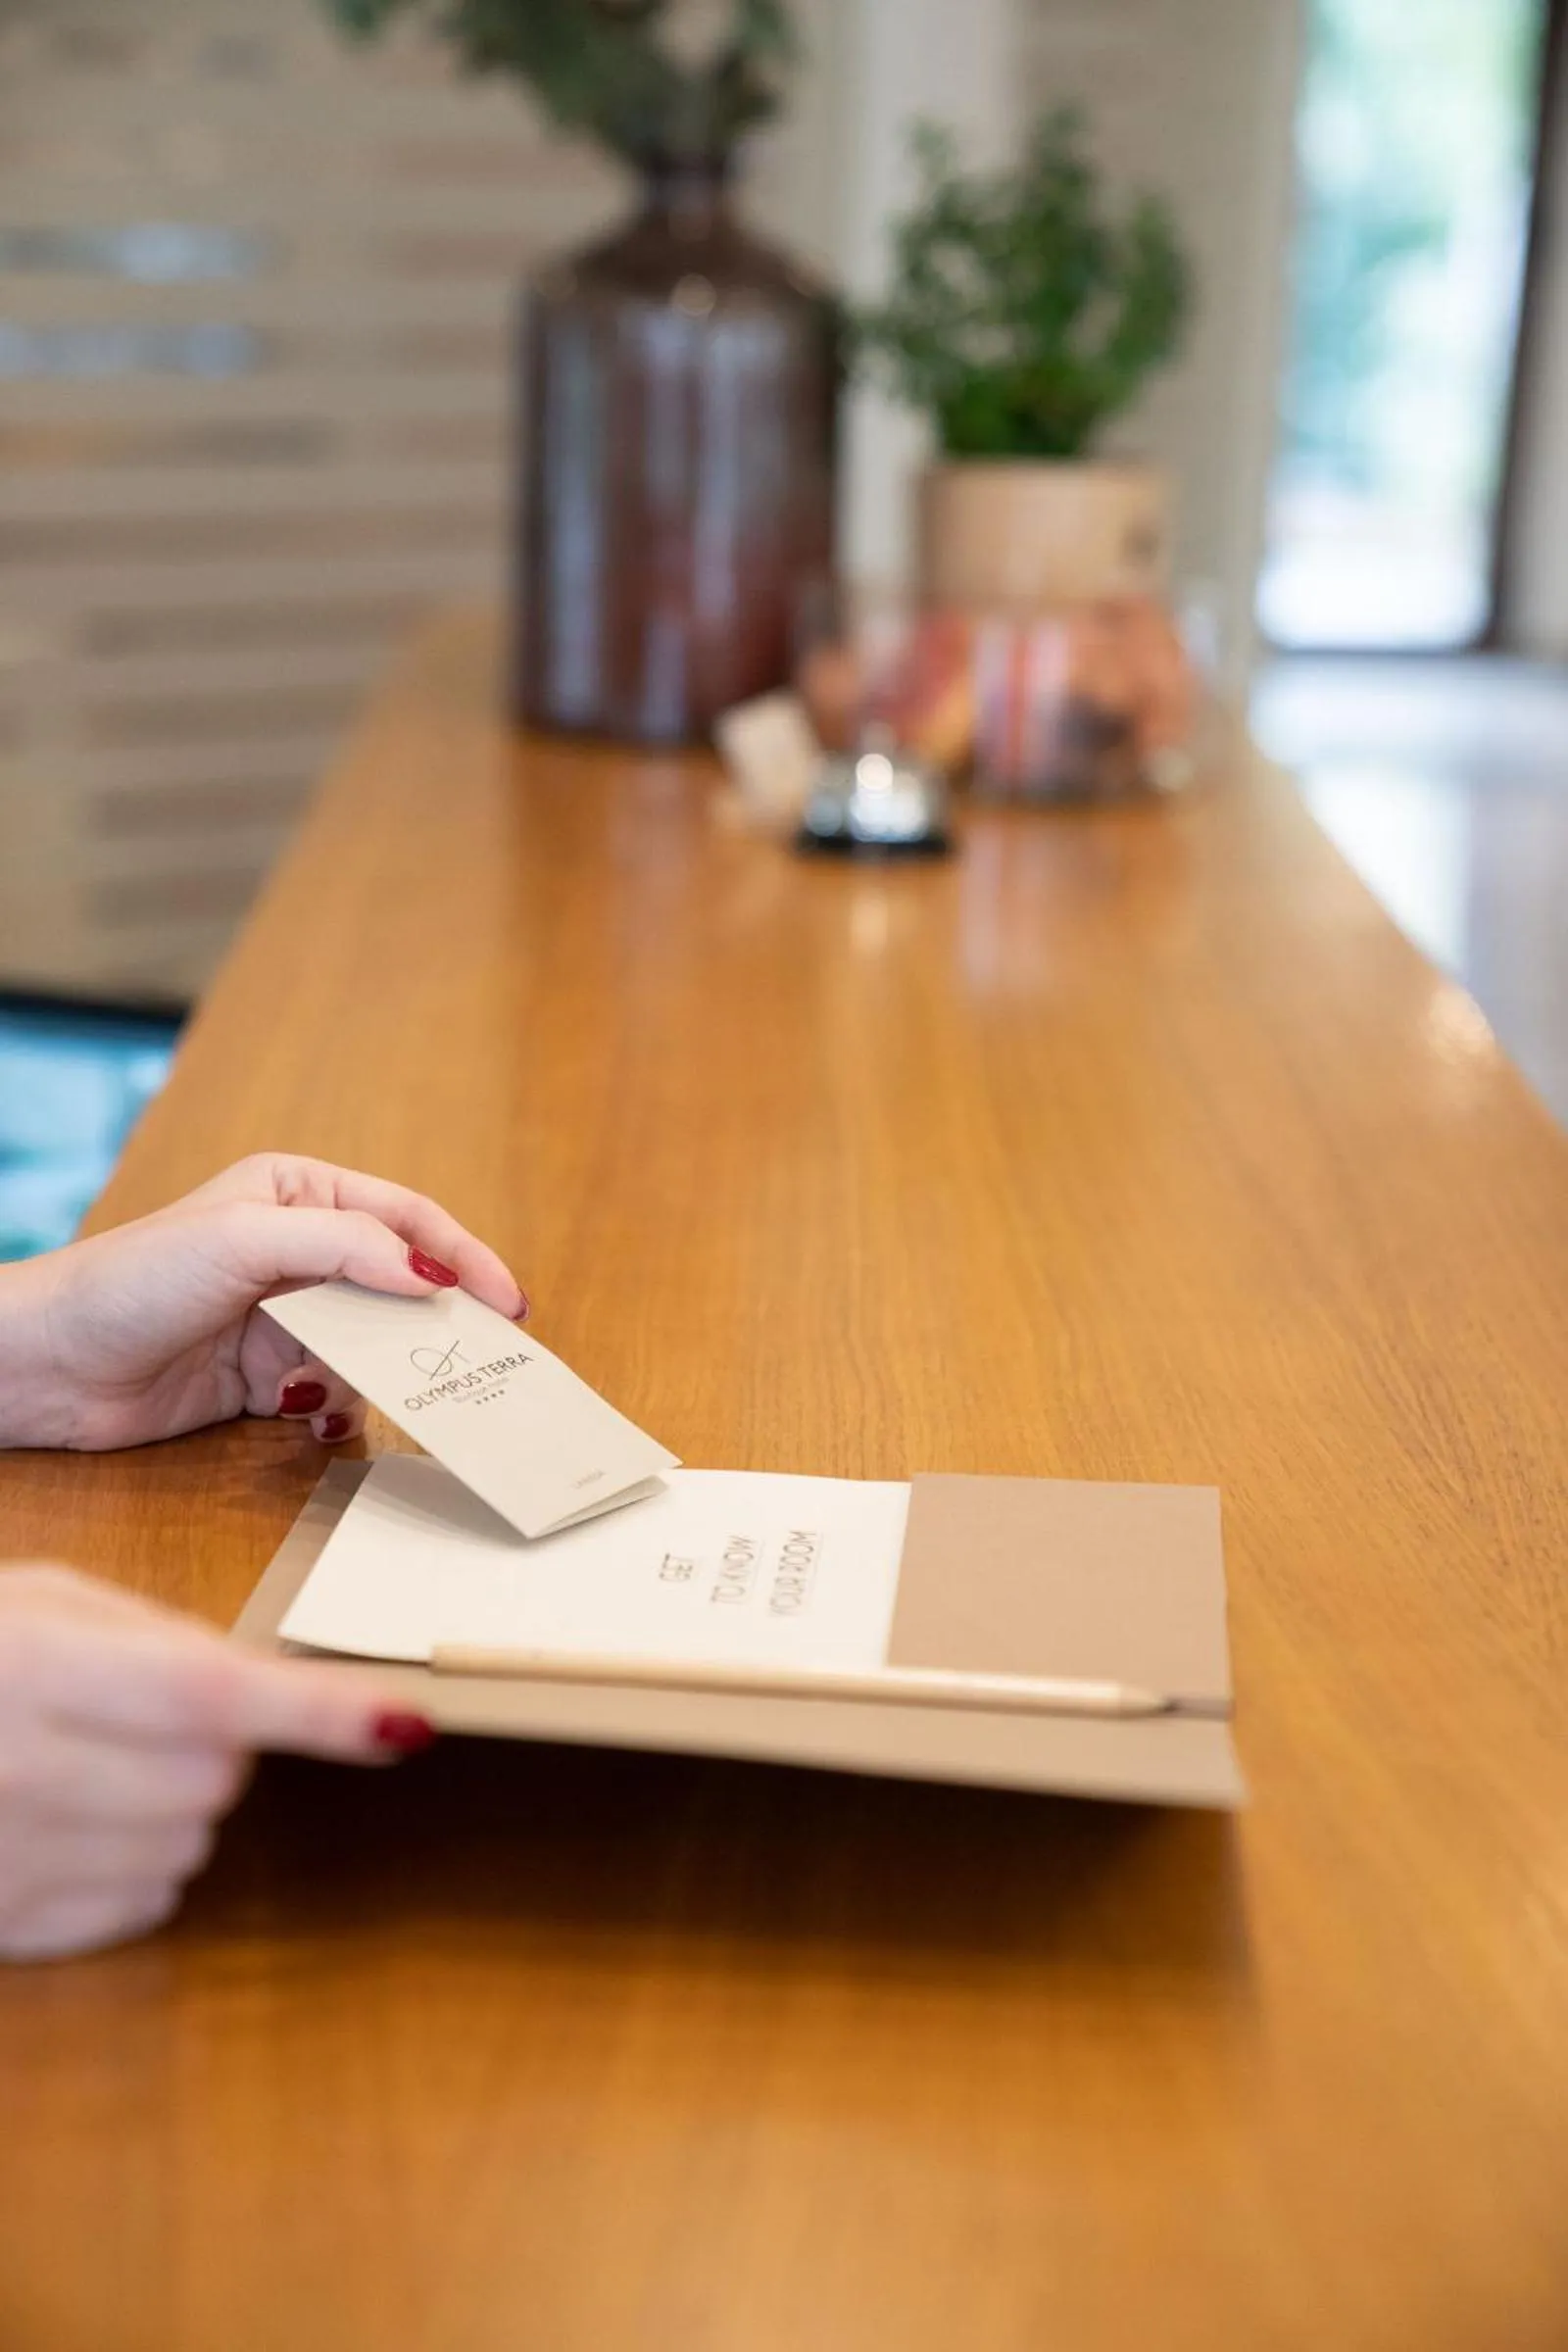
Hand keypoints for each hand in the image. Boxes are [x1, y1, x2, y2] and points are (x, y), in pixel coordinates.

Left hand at [0, 1153, 526, 1450]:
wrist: (49, 1367)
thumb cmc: (131, 1281)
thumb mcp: (246, 1241)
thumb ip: (348, 1250)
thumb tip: (430, 1278)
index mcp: (298, 1193)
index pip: (407, 1221)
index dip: (463, 1260)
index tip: (507, 1304)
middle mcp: (298, 1250)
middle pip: (399, 1288)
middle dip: (431, 1327)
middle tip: (477, 1363)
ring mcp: (284, 1317)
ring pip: (370, 1347)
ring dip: (369, 1374)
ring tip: (352, 1391)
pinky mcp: (266, 1378)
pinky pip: (332, 1394)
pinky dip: (333, 1410)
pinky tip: (307, 1417)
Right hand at [0, 1565, 431, 1962]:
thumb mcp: (42, 1603)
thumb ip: (154, 1638)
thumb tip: (259, 1688)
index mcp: (36, 1672)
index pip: (209, 1695)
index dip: (315, 1712)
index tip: (403, 1722)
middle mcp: (22, 1775)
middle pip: (217, 1779)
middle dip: (214, 1745)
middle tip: (137, 1715)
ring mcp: (12, 1862)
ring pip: (190, 1844)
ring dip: (174, 1804)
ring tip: (89, 1764)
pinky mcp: (9, 1926)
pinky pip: (144, 1903)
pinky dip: (136, 1863)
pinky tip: (67, 1821)